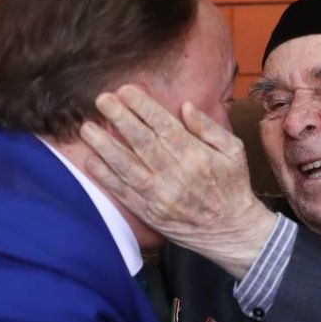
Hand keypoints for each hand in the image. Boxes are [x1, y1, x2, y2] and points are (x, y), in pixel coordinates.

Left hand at [78, 85, 276, 278]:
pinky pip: (124, 193)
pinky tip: (91, 161)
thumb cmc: (233, 186)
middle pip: (142, 142)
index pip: (164, 125)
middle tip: (101, 99)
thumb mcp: (233, 151)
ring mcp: (160, 196)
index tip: (125, 90)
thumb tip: (185, 106)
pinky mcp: (151, 213)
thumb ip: (208, 127)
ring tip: (87, 129)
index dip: (143, 106)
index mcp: (196, 156)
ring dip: (105, 147)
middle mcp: (176, 175)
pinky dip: (106, 177)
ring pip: (127, 167)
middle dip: (120, 118)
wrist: (231, 231)